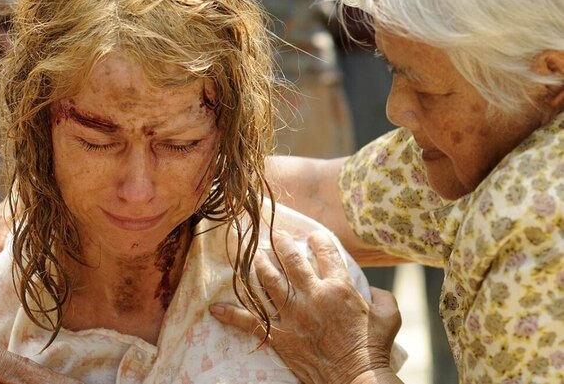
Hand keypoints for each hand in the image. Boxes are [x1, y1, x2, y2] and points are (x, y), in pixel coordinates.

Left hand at [209, 231, 401, 383]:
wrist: (356, 379)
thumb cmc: (374, 348)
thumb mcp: (389, 316)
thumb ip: (381, 296)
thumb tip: (372, 288)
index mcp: (339, 287)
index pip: (325, 251)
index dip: (316, 238)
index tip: (311, 234)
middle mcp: (312, 295)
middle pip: (290, 259)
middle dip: (281, 242)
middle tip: (274, 234)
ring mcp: (293, 316)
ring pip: (268, 281)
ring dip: (259, 264)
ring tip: (254, 255)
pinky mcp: (280, 336)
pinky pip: (250, 322)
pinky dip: (231, 315)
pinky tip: (216, 308)